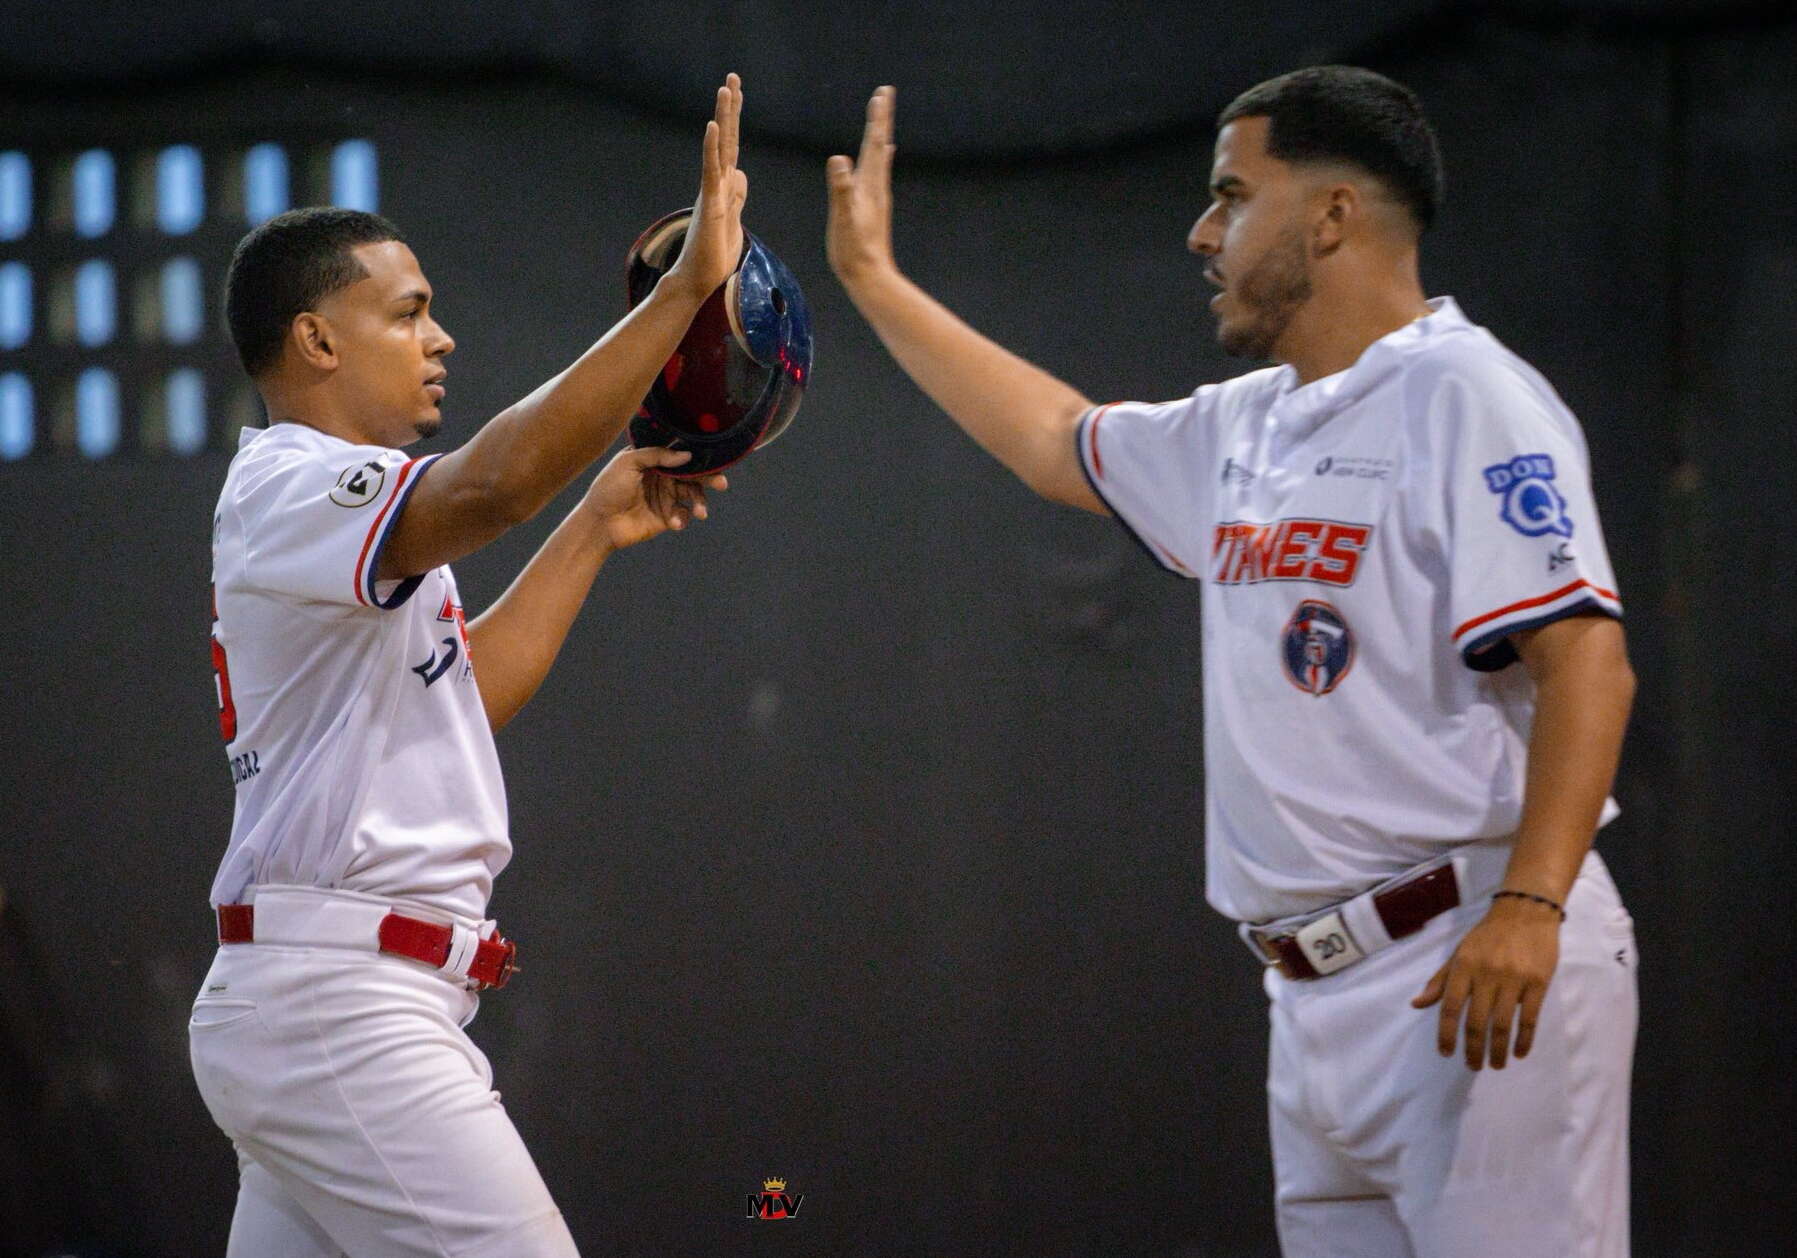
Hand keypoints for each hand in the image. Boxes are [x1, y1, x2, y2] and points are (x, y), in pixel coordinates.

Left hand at [581, 447, 727, 551]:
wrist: (599, 523)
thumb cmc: (608, 488)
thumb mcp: (628, 462)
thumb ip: (656, 455)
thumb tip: (686, 455)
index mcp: (653, 461)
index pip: (681, 455)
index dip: (698, 456)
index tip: (714, 458)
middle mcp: (663, 477)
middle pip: (693, 475)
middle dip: (709, 479)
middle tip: (721, 484)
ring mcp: (666, 497)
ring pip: (692, 496)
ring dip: (699, 503)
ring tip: (700, 512)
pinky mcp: (667, 517)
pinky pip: (684, 515)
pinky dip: (683, 518)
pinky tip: (675, 523)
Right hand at [664, 73, 747, 302]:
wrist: (697, 280)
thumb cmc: (713, 255)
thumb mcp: (733, 220)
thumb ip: (736, 196)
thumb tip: (739, 174)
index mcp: (724, 186)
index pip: (732, 146)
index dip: (735, 120)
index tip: (737, 93)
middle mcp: (715, 182)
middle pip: (725, 138)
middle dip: (730, 108)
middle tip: (732, 77)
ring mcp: (712, 191)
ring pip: (718, 148)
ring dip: (722, 118)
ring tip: (724, 89)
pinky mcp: (710, 204)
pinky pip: (710, 170)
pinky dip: (710, 148)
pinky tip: (712, 126)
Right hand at [826, 85, 897, 286]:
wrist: (869, 277)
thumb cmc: (854, 250)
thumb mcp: (843, 218)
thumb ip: (841, 188)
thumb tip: (839, 159)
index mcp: (870, 185)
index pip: (874, 143)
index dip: (877, 118)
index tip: (882, 93)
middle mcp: (877, 187)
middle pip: (879, 145)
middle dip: (880, 119)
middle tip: (883, 95)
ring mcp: (876, 197)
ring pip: (878, 158)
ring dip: (878, 136)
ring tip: (881, 121)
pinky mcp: (873, 208)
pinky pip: (876, 174)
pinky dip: (878, 159)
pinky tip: (880, 159)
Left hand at [1411, 895, 1562, 1069]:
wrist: (1525, 912)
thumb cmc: (1487, 935)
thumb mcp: (1458, 953)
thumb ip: (1439, 981)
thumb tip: (1417, 1005)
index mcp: (1464, 967)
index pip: (1451, 1007)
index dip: (1447, 1034)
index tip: (1446, 1054)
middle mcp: (1486, 975)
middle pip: (1477, 1021)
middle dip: (1473, 1049)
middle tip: (1473, 1066)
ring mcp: (1514, 979)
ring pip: (1503, 1024)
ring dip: (1497, 1049)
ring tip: (1495, 1065)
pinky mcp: (1538, 983)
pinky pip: (1529, 1017)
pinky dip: (1524, 1039)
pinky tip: (1518, 1052)